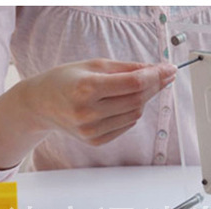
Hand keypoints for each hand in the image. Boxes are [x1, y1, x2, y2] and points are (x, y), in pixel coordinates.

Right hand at [21, 58, 176, 145]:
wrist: (40, 104)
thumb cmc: (67, 80)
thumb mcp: (94, 65)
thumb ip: (127, 68)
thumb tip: (157, 70)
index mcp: (86, 88)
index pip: (133, 84)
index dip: (156, 76)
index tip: (170, 69)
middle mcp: (88, 112)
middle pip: (137, 100)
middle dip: (155, 86)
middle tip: (165, 75)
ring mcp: (91, 130)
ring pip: (135, 114)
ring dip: (144, 100)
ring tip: (139, 87)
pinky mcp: (95, 141)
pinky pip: (126, 125)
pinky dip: (132, 112)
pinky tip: (124, 103)